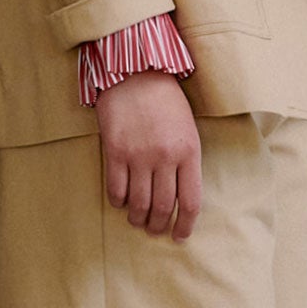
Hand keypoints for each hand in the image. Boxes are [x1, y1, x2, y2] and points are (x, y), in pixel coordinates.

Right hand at [94, 70, 201, 240]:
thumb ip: (186, 161)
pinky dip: (118, 202)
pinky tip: (121, 202)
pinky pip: (116, 189)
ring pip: (139, 203)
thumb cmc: (165, 100)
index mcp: (189, 151)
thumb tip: (180, 195)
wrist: (136, 71)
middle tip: (154, 230)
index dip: (186, 224)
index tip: (180, 235)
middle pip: (163, 207)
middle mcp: (165, 157)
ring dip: (138, 218)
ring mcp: (139, 155)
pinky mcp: (115, 151)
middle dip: (158, 226)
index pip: (191, 201)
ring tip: (137, 221)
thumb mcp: (188, 129)